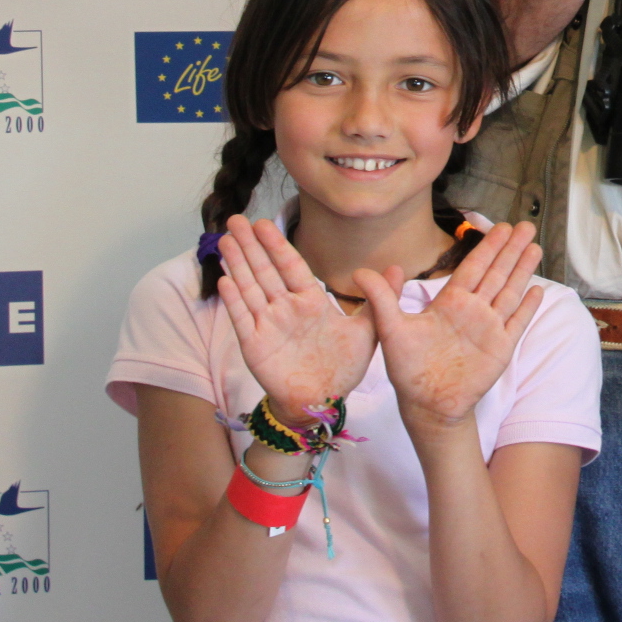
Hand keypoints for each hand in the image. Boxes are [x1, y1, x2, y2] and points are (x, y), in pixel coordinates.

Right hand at [214, 217, 376, 428]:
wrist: (324, 401)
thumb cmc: (343, 366)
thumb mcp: (368, 331)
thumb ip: (379, 299)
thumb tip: (397, 268)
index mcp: (310, 301)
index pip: (290, 266)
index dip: (276, 245)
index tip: (263, 223)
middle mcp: (286, 308)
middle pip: (265, 271)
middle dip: (250, 246)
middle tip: (236, 220)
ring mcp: (268, 325)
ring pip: (249, 288)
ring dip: (237, 265)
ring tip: (225, 240)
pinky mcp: (255, 345)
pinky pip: (242, 319)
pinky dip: (234, 301)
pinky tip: (225, 280)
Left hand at [363, 222, 547, 433]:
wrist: (426, 404)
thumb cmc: (407, 368)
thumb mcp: (391, 330)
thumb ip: (381, 299)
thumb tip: (359, 272)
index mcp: (450, 302)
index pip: (473, 267)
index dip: (488, 247)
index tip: (501, 227)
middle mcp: (473, 311)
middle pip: (496, 273)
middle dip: (511, 249)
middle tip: (525, 226)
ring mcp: (489, 328)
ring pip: (510, 291)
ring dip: (523, 269)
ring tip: (535, 247)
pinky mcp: (500, 348)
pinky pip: (517, 322)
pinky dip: (528, 307)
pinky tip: (538, 290)